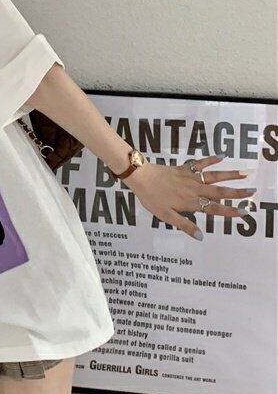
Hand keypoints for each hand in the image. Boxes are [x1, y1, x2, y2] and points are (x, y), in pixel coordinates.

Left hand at [122, 155, 256, 240]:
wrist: (141, 177)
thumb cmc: (151, 198)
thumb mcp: (166, 216)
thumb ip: (184, 225)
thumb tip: (201, 236)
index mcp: (190, 203)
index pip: (214, 209)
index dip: (229, 211)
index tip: (244, 212)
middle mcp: (194, 190)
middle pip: (219, 192)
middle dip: (237, 193)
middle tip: (252, 191)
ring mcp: (190, 178)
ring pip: (214, 176)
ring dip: (230, 175)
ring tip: (245, 173)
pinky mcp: (184, 169)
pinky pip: (200, 163)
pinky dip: (211, 159)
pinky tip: (222, 156)